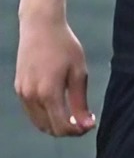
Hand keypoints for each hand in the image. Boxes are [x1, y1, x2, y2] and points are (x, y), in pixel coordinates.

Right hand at [15, 0, 94, 137]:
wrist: (40, 26)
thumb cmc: (64, 47)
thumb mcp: (78, 74)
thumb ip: (80, 102)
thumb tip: (86, 124)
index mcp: (48, 93)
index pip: (62, 127)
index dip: (78, 131)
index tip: (90, 124)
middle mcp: (31, 96)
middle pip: (49, 128)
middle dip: (68, 130)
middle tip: (84, 120)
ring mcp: (22, 92)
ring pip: (38, 122)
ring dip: (56, 124)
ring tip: (74, 114)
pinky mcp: (18, 87)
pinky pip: (31, 111)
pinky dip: (45, 115)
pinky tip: (60, 106)